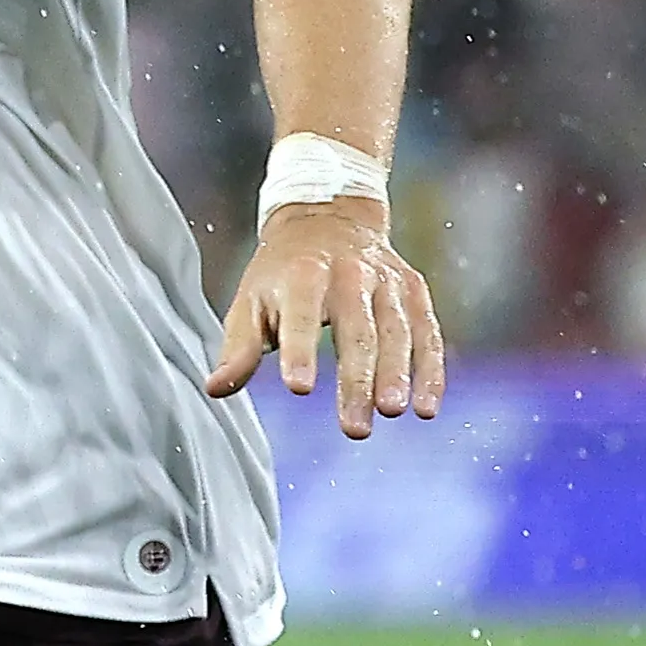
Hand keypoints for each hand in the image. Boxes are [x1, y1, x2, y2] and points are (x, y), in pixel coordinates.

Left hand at [204, 201, 448, 439]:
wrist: (329, 218)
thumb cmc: (282, 272)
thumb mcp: (251, 300)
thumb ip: (240, 347)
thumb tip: (215, 389)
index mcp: (302, 275)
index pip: (301, 316)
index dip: (300, 351)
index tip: (298, 387)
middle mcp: (349, 275)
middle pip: (357, 330)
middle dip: (357, 380)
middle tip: (355, 427)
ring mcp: (386, 282)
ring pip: (397, 332)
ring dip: (397, 375)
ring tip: (393, 412)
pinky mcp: (413, 291)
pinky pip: (427, 333)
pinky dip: (430, 370)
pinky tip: (427, 407)